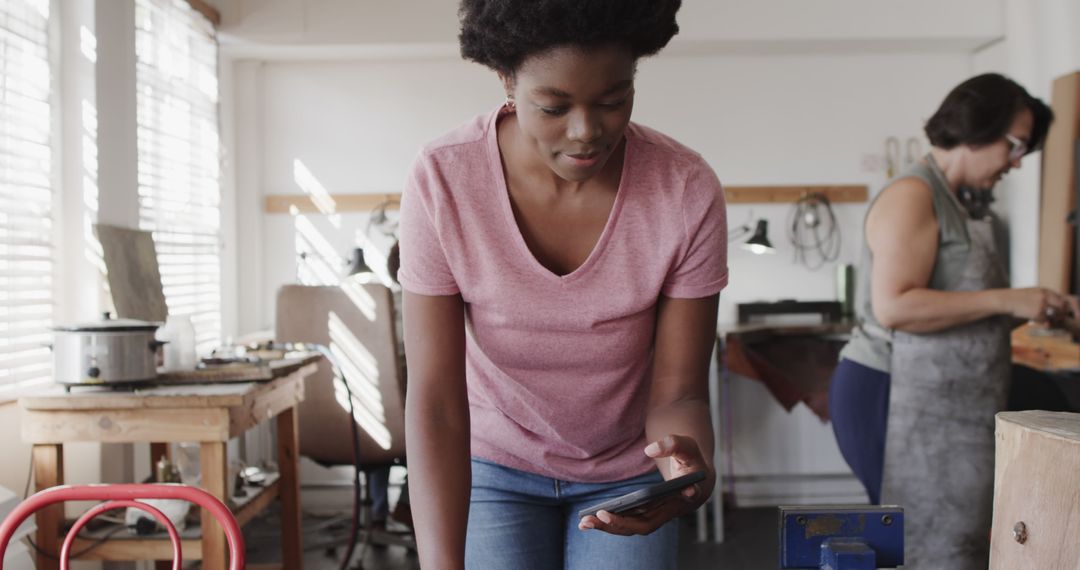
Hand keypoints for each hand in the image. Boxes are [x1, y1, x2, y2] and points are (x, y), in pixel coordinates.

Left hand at [577, 435, 713, 535]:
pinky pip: (626, 522)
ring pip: (632, 527)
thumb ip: (673, 444)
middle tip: (596, 517)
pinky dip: (609, 524)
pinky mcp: (646, 515)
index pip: (665, 510)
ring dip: (609, 527)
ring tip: (584, 523)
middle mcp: (668, 512)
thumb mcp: (687, 446)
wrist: (694, 476)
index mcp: (682, 497)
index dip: (645, 514)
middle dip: (619, 523)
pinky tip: (588, 521)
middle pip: (642, 525)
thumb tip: (650, 450)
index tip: (615, 510)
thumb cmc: (690, 459)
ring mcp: (656, 516)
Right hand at [1004, 288, 1073, 322]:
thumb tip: (1055, 311)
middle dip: (1063, 314)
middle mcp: (1046, 296)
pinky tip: (1028, 317)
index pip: (1067, 298)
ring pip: (1054, 315)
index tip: (1078, 316)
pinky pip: (1043, 320)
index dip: (1075, 307)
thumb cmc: (1016, 299)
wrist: (1003, 300)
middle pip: (1063, 306)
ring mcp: (1042, 304)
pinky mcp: (1037, 312)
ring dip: (1049, 318)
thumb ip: (1045, 300)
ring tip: (1037, 316)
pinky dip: (1038, 321)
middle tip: (1059, 319)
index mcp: (1046, 291)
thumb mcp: (1032, 295)